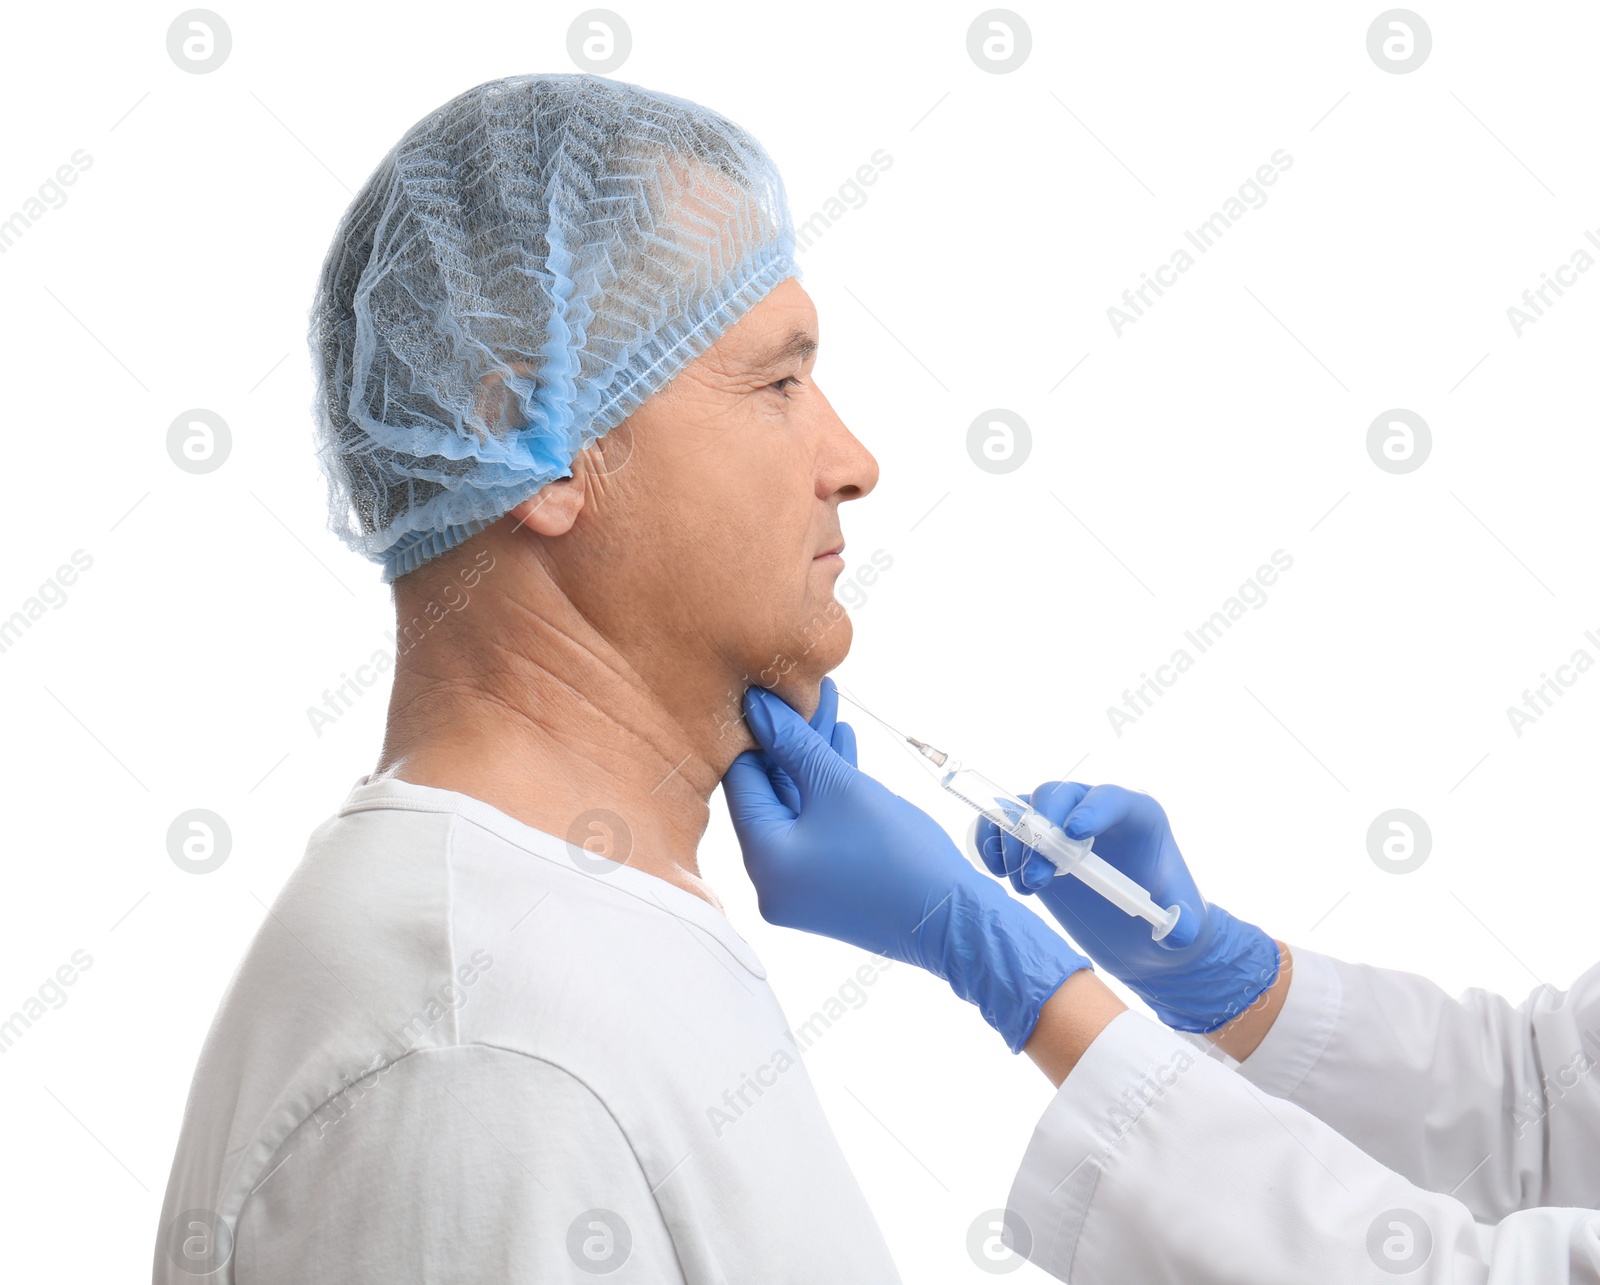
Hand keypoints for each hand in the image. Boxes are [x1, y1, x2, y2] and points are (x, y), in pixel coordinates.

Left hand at [723, 680, 1090, 1052]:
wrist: (953, 919)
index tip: (773, 692)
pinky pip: (817, 828)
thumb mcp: (840, 786)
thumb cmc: (896, 854)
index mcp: (762, 862)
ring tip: (831, 706)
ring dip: (814, 760)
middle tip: (810, 692)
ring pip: (797, 807)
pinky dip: (828, 792)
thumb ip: (794, 743)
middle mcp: (771, 881)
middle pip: (770, 793)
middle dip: (793, 741)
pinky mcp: (828, 885)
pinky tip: (843, 745)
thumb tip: (757, 707)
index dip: (758, 732)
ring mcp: (800, 887)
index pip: (742, 781)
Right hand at [975, 783, 1279, 1033]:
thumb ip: (1183, 926)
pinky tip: (1000, 874)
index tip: (1075, 836)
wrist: (1139, 928)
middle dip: (1043, 833)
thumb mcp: (1185, 924)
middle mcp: (1093, 809)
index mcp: (1136, 815)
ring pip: (1024, 808)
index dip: (1091, 810)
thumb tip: (1169, 927)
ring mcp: (1058, 822)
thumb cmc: (1165, 914)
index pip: (1109, 797)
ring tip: (1026, 886)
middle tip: (1040, 879)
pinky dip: (993, 843)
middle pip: (1057, 796)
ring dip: (1015, 844)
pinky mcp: (1033, 842)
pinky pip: (1001, 825)